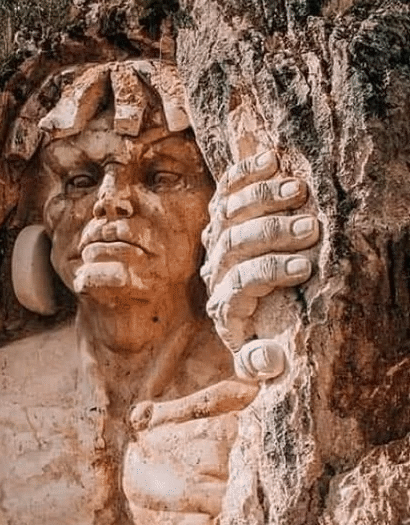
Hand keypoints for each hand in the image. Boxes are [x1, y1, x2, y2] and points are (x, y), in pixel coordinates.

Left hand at [200, 150, 318, 380]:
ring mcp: (214, 241)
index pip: (237, 285)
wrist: (246, 313)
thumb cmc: (264, 335)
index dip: (268, 273)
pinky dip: (245, 173)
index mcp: (223, 306)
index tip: (305, 268)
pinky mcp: (220, 215)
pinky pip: (226, 189)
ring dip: (262, 200)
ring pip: (227, 213)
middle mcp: (213, 271)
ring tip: (299, 190)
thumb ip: (261, 364)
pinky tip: (272, 160)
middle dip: (271, 234)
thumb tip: (268, 359)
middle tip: (310, 227)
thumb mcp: (261, 359)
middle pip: (232, 245)